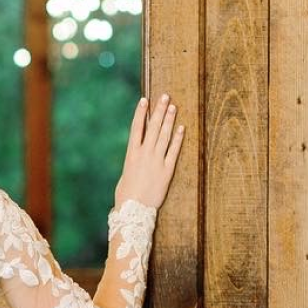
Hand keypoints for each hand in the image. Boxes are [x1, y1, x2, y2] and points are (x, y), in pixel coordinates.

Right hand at [114, 93, 184, 211]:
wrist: (133, 210)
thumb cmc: (125, 196)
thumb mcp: (126, 175)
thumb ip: (133, 163)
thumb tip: (137, 158)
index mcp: (131, 154)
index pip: (137, 128)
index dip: (141, 113)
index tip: (145, 100)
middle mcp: (144, 154)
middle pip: (153, 127)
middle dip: (159, 111)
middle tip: (165, 97)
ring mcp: (156, 161)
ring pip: (164, 136)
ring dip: (169, 120)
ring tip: (173, 107)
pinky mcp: (167, 171)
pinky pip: (174, 151)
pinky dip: (178, 139)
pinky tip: (182, 128)